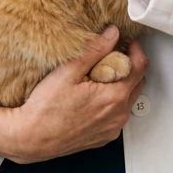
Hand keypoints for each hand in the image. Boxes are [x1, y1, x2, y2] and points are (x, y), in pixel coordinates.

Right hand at [0, 26, 147, 163]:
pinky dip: (111, 103)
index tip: (128, 43)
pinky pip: (116, 116)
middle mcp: (118, 116)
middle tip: (109, 58)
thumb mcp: (69, 71)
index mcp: (114, 97)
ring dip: (120, 86)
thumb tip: (112, 34)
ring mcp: (112, 129)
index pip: (140, 68)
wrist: (32, 138)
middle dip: (128, 68)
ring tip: (96, 78)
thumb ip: (95, 50)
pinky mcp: (104, 138)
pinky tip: (91, 97)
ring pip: (127, 100)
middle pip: (137, 84)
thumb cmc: (46, 108)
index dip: (136, 51)